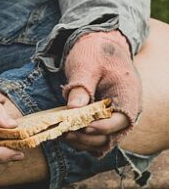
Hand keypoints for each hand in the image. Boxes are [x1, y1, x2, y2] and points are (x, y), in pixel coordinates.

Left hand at [62, 30, 141, 155]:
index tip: (81, 126)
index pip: (119, 121)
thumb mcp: (86, 67)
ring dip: (82, 142)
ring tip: (61, 135)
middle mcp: (125, 111)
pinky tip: (65, 133)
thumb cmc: (94, 53)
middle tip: (64, 132)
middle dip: (86, 137)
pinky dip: (82, 139)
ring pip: (101, 141)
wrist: (97, 46)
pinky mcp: (102, 120)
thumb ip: (81, 88)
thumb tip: (73, 110)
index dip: (100, 127)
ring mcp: (114, 117)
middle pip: (110, 136)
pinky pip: (95, 137)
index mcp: (128, 96)